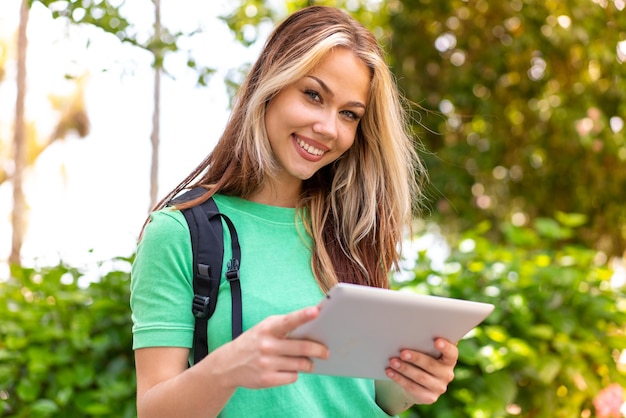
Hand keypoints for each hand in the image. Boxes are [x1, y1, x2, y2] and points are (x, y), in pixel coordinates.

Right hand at [213, 306, 328, 389]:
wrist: (229, 364)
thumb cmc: (255, 341)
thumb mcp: (265, 328)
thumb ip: (286, 326)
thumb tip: (313, 330)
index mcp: (268, 328)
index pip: (289, 321)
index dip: (303, 316)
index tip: (316, 311)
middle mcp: (267, 345)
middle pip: (302, 347)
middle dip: (318, 350)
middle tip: (326, 352)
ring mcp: (266, 363)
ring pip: (300, 364)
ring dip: (309, 364)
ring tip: (310, 362)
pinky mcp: (266, 379)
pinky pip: (292, 377)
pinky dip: (295, 373)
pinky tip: (289, 369)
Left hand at [384, 338, 457, 404]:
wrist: (416, 382)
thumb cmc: (421, 357)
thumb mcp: (425, 351)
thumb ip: (423, 343)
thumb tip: (408, 332)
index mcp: (449, 359)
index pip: (452, 353)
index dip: (445, 347)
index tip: (436, 341)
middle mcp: (447, 374)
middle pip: (431, 365)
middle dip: (416, 358)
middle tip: (402, 353)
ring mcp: (439, 387)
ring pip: (420, 377)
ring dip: (405, 369)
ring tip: (392, 361)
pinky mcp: (429, 398)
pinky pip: (413, 388)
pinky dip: (399, 379)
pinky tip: (390, 372)